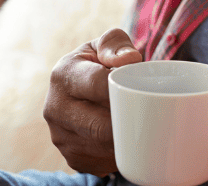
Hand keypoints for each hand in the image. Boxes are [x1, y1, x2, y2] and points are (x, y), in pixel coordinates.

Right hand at [44, 28, 142, 174]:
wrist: (80, 87)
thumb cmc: (100, 61)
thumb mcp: (106, 43)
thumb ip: (116, 44)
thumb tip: (129, 59)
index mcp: (63, 75)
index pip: (98, 85)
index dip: (125, 90)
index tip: (144, 90)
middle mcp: (55, 108)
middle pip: (100, 125)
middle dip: (128, 123)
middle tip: (151, 116)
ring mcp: (60, 136)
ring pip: (103, 148)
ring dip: (126, 142)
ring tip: (140, 126)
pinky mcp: (72, 157)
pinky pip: (102, 163)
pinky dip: (119, 155)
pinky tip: (127, 141)